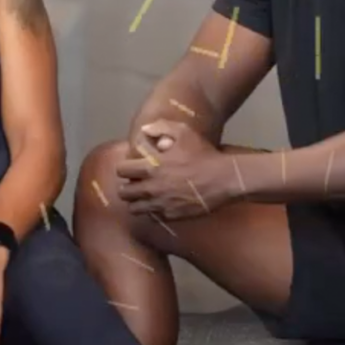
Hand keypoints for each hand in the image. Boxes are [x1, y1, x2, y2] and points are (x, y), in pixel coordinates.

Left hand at [116, 119, 233, 219]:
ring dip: (137, 201)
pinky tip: (161, 202)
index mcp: (151, 167)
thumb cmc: (203, 153)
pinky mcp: (171, 216)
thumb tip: (144, 130)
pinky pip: (153, 216)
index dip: (124, 168)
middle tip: (135, 183)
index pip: (121, 171)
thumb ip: (160, 128)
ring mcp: (161, 204)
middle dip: (127, 187)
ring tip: (145, 195)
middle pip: (123, 193)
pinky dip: (153, 210)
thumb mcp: (183, 132)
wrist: (223, 178)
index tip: (132, 167)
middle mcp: (152, 188)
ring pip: (134, 209)